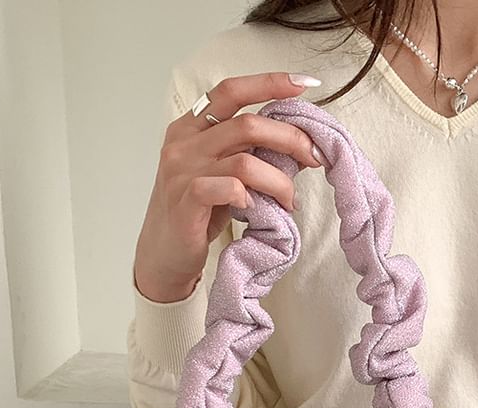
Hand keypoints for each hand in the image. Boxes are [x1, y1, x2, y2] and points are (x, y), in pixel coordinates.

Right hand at [134, 71, 325, 302]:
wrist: (163, 254)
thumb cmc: (197, 212)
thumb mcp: (221, 172)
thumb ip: (246, 151)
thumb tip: (297, 142)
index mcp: (190, 127)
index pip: (230, 91)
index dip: (268, 83)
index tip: (304, 84)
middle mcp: (183, 144)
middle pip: (248, 125)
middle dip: (291, 139)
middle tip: (314, 157)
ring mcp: (182, 173)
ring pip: (246, 162)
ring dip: (279, 181)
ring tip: (289, 200)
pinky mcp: (185, 202)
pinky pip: (229, 189)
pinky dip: (252, 197)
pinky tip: (256, 209)